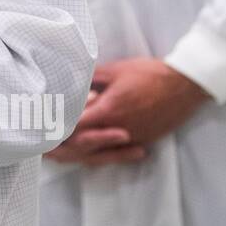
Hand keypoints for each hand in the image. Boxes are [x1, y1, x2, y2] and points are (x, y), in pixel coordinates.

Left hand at [47, 58, 209, 164]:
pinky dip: (101, 155)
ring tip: (58, 155)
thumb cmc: (151, 74)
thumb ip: (90, 77)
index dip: (56, 129)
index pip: (74, 126)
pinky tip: (89, 154)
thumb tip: (68, 79)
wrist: (186, 85)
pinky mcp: (143, 140)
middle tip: (42, 148)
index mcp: (107, 111)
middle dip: (61, 147)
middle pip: (83, 145)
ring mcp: (131, 138)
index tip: (39, 129)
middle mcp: (117, 130)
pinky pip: (117, 154)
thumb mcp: (116, 70)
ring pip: (99, 153)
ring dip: (78, 154)